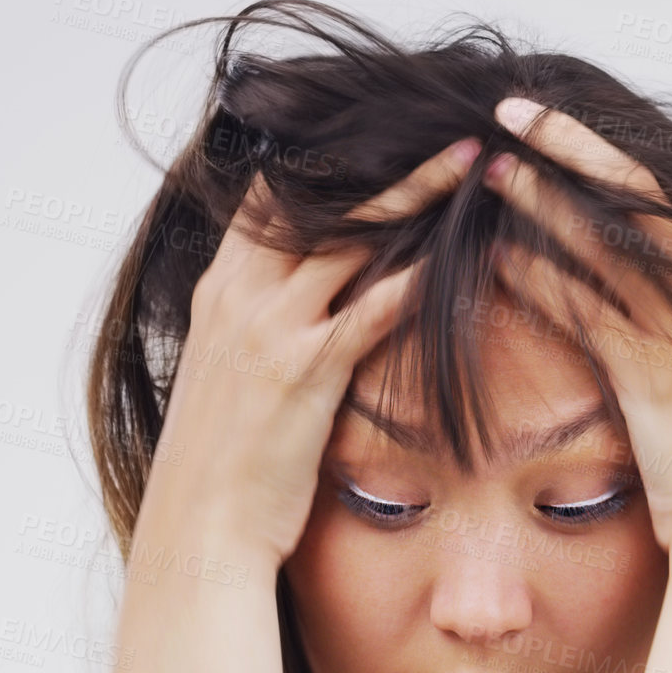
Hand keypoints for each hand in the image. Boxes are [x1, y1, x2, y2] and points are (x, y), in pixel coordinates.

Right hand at [144, 139, 481, 567]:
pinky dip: (419, 280)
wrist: (196, 533)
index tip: (384, 146)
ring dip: (419, 196)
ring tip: (475, 169)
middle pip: (316, 199)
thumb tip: (302, 324)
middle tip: (449, 139)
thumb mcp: (226, 384)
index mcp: (219, 294)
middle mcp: (239, 297)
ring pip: (351, 237)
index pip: (270, 199)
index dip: (327, 167)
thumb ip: (259, 337)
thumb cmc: (219, 472)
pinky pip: (371, 308)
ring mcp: (270, 330)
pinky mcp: (304, 370)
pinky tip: (462, 259)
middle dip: (384, 162)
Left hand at [481, 98, 671, 567]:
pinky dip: (541, 279)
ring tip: (494, 170)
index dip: (620, 160)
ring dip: (545, 199)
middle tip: (517, 117)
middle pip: (642, 196)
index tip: (574, 132)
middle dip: (576, 148)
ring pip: (607, 241)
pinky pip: (587, 308)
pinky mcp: (652, 373)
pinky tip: (500, 259)